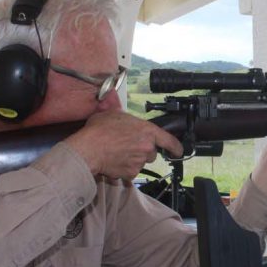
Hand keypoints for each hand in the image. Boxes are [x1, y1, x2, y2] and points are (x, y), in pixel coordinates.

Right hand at [64, 111, 182, 180]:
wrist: (88, 149)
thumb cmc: (99, 131)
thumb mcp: (111, 113)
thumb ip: (118, 107)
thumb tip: (112, 94)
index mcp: (147, 131)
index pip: (169, 140)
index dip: (175, 147)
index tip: (178, 151)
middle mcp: (147, 147)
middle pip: (151, 152)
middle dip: (143, 150)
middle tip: (127, 145)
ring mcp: (140, 161)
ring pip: (141, 162)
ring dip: (133, 159)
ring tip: (118, 152)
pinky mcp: (131, 173)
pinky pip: (131, 172)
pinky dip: (125, 169)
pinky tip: (115, 161)